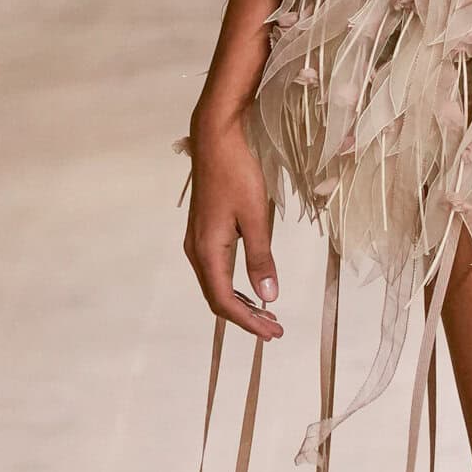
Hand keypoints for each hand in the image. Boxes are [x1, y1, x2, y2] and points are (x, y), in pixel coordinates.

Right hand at [184, 112, 282, 341]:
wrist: (216, 140)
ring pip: (216, 284)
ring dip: (240, 303)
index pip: (225, 300)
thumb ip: (261, 258)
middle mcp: (197, 250)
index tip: (273, 332)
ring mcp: (197, 241)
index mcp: (208, 251)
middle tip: (274, 330)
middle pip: (217, 297)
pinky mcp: (203, 232)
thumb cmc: (237, 174)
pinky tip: (251, 287)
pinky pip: (216, 269)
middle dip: (245, 317)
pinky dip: (234, 285)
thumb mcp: (256, 218)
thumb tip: (269, 296)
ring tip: (266, 315)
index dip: (249, 321)